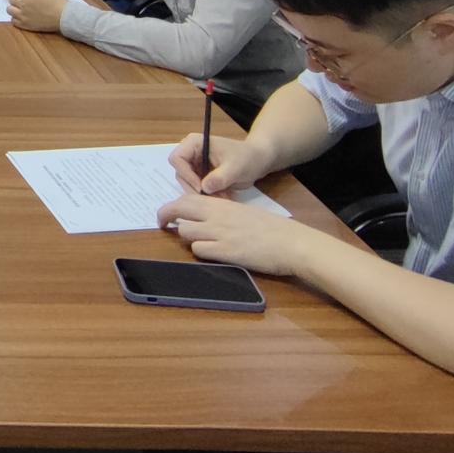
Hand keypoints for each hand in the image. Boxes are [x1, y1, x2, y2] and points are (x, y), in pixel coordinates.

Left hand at [5, 0, 68, 32]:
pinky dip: (16, 19)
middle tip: (24, 1)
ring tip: (22, 9)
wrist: (63, 15)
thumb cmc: (56, 0)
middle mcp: (22, 3)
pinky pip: (13, 21)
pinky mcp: (25, 24)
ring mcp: (22, 14)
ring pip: (9, 10)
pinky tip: (23, 17)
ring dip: (14, 9)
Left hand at [157, 192, 318, 277]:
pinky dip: (200, 252)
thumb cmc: (272, 229)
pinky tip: (212, 253)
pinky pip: (199, 250)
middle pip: (179, 210)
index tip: (167, 214)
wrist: (291, 243)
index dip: (172, 206)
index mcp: (223, 204)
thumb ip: (223, 213)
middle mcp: (217, 216)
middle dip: (166, 216)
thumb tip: (204, 217)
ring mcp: (220, 234)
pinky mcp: (226, 252)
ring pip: (186, 232)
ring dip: (187, 237)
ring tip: (198, 240)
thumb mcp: (244, 212)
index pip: (187, 198)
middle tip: (162, 224)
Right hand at [166, 131, 271, 195]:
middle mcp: (191, 152)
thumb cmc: (248, 158)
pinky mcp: (201, 175)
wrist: (258, 160)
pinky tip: (224, 196)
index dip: (186, 175)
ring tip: (223, 198)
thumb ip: (219, 178)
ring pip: (189, 184)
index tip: (202, 188)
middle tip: (216, 198)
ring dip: (204, 194)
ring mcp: (195, 164)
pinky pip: (198, 189)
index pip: (177, 159)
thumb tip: (204, 188)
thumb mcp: (235, 168)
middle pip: (181, 174)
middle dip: (197, 188)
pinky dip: (209, 195)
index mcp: (195, 143)